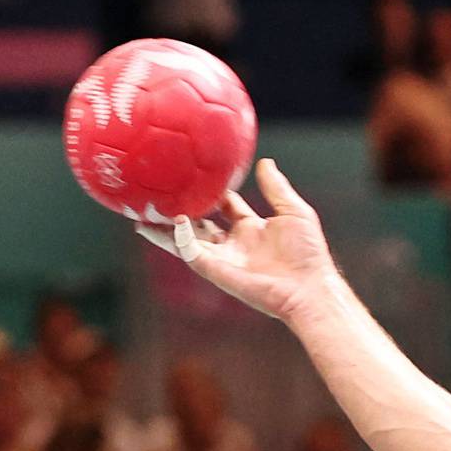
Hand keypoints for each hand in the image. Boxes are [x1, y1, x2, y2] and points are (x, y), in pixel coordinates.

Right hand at [133, 159, 340, 323]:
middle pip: (197, 222)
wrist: (309, 288)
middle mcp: (233, 243)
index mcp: (251, 228)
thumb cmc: (308, 255)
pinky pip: (189, 251)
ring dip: (164, 225)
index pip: (223, 205)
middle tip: (158, 191)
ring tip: (141, 210)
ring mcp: (222, 257)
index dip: (210, 190)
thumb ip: (276, 188)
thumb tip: (265, 162)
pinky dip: (180, 236)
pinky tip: (175, 220)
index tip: (194, 172)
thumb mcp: (294, 212)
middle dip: (178, 209)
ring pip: (184, 238)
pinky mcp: (215, 270)